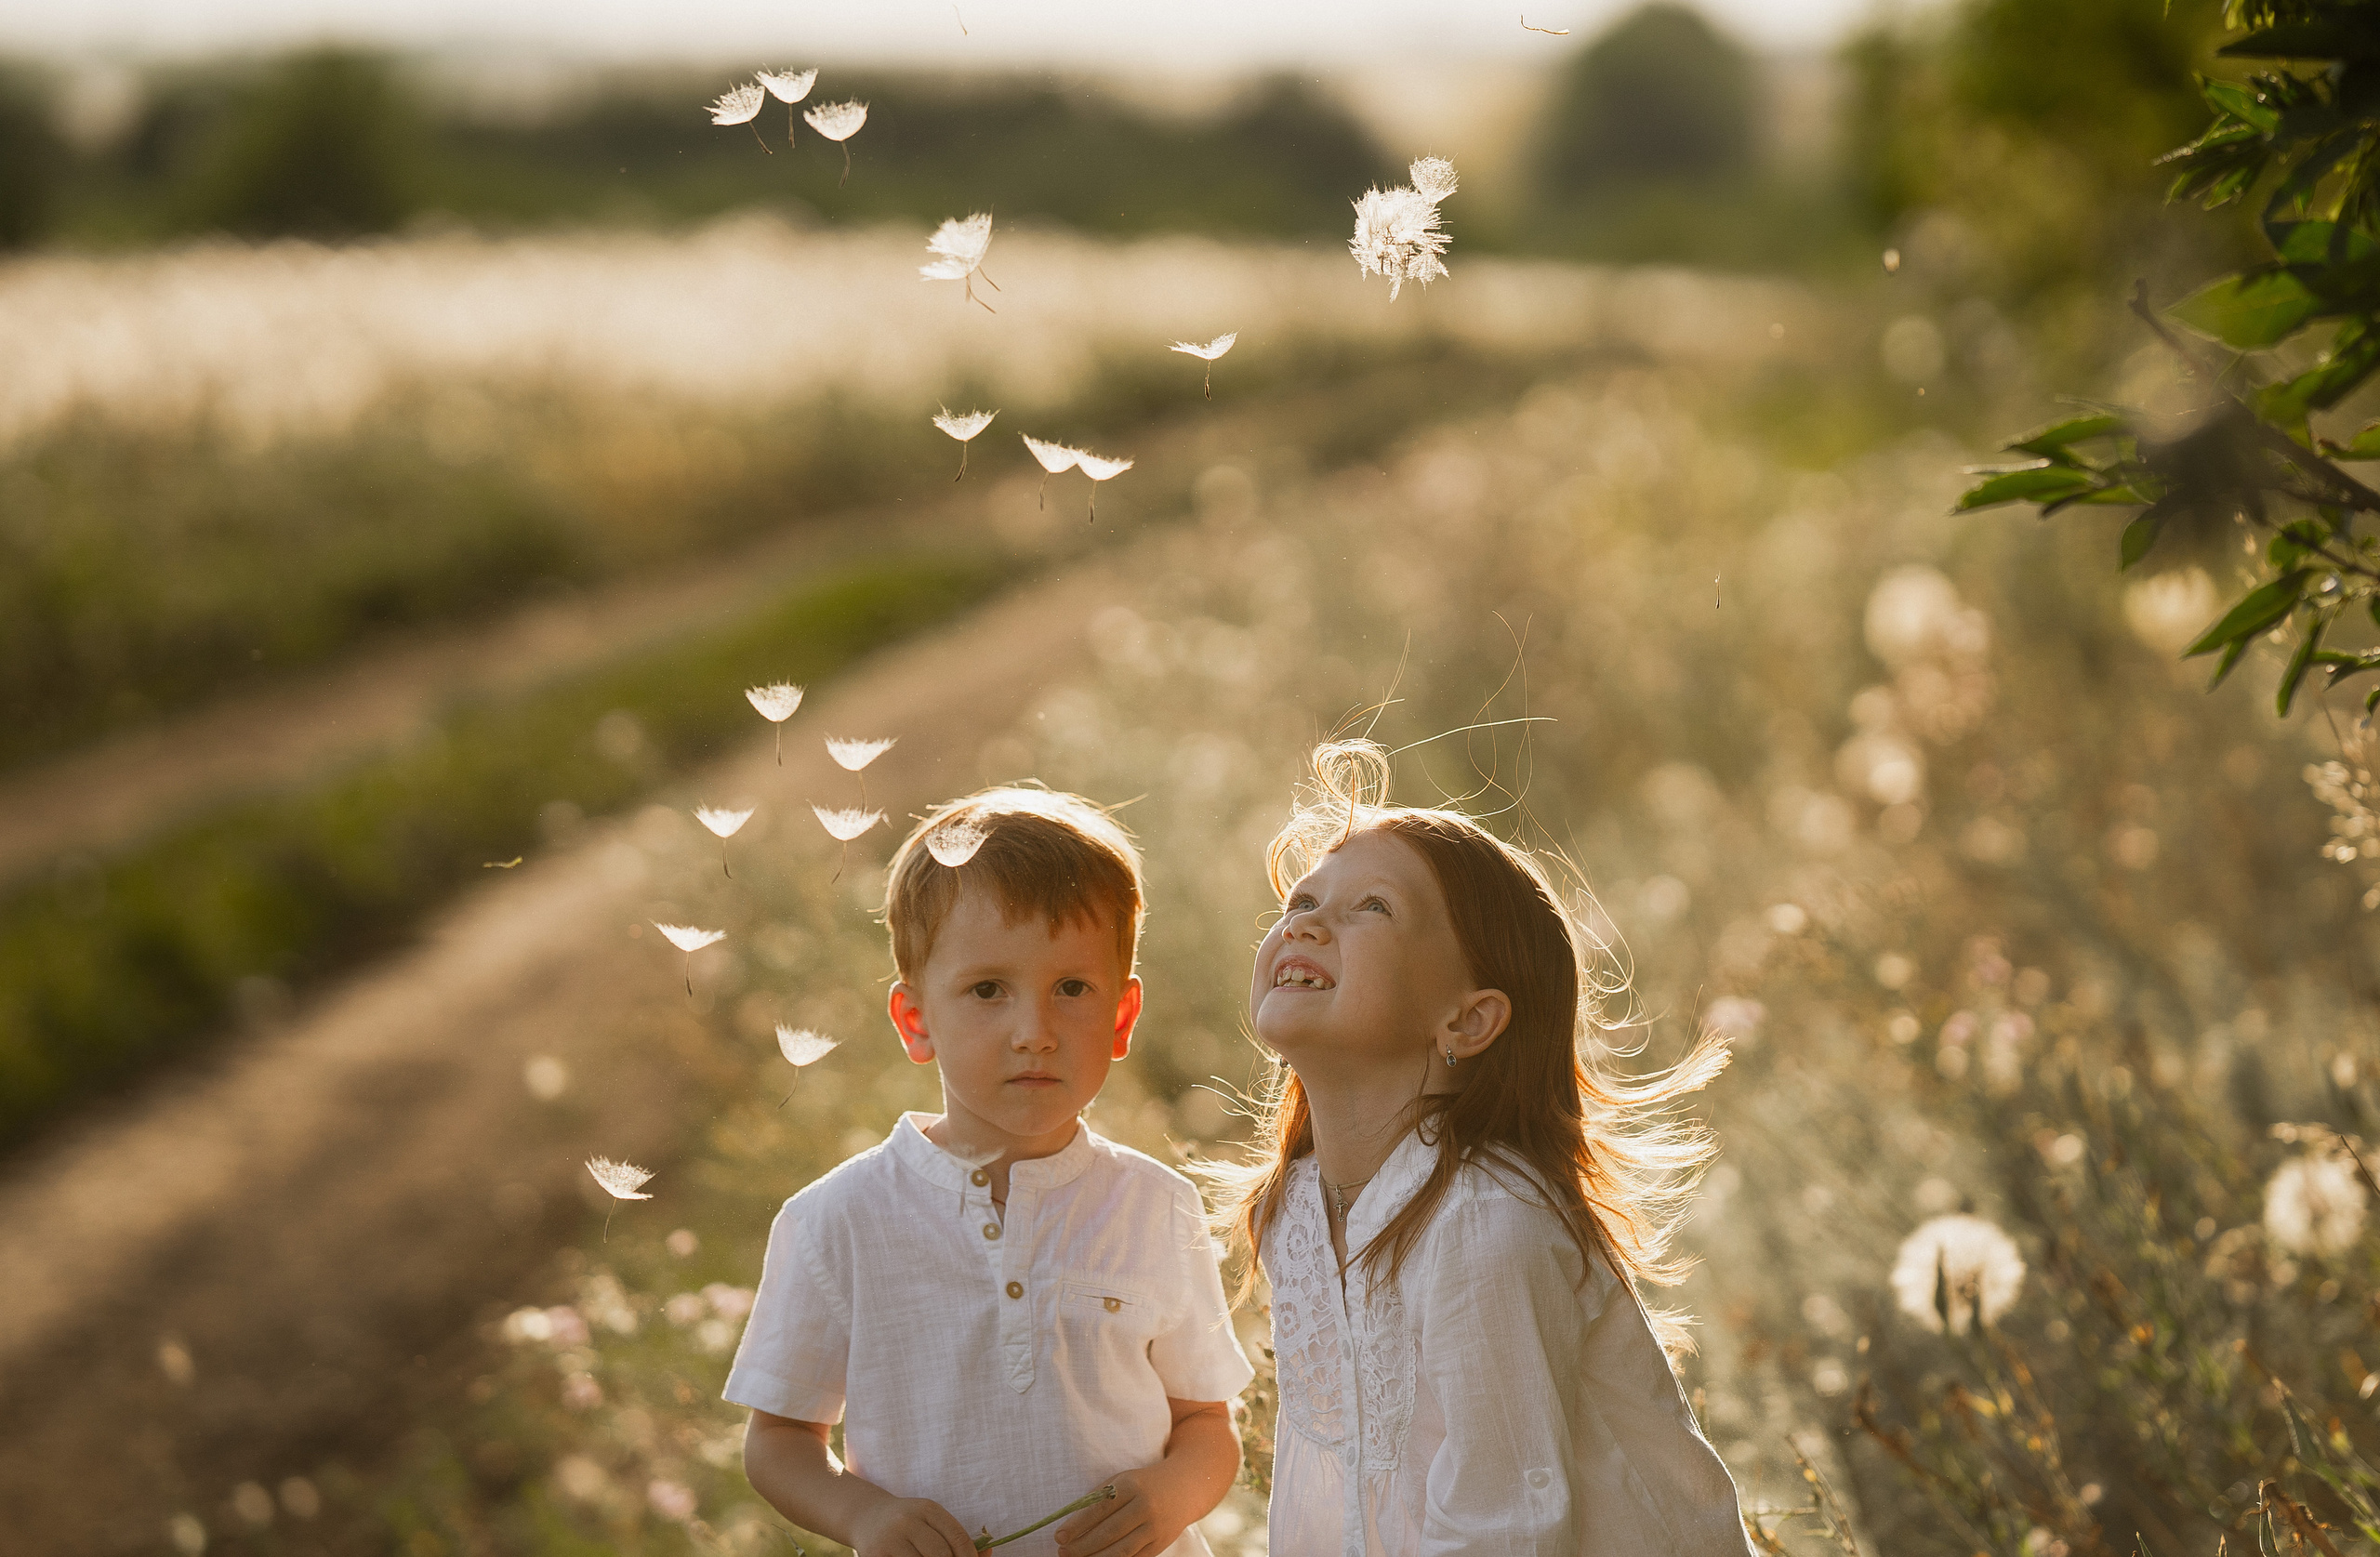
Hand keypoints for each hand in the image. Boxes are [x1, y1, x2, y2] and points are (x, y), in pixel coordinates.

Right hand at [848, 1495, 977, 1556]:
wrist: (866, 1516)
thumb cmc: (908, 1523)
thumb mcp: (930, 1521)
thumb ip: (955, 1537)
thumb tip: (987, 1554)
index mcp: (927, 1508)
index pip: (957, 1537)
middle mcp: (907, 1521)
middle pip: (941, 1555)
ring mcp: (889, 1540)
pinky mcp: (875, 1556)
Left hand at [1052, 1468, 1185, 1556]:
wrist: (1184, 1488)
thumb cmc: (1143, 1484)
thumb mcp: (1123, 1480)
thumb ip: (1100, 1498)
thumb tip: (1072, 1523)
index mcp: (1132, 1485)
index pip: (1100, 1508)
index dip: (1078, 1524)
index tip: (1059, 1536)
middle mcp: (1146, 1507)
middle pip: (1109, 1532)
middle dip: (1082, 1546)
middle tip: (1063, 1551)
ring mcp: (1155, 1528)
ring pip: (1121, 1550)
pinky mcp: (1159, 1544)